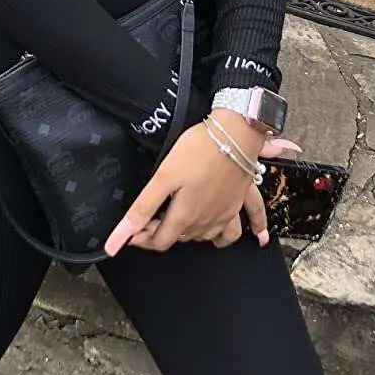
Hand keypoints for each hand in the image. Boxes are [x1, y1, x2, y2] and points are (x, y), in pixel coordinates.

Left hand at [104, 113, 300, 254]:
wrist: (234, 132)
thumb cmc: (197, 151)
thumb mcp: (161, 179)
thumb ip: (140, 210)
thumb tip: (116, 241)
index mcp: (185, 217)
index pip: (159, 242)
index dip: (142, 238)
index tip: (132, 228)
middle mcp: (207, 222)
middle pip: (181, 238)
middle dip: (163, 230)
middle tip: (151, 215)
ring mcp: (227, 213)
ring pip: (209, 236)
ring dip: (193, 233)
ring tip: (181, 222)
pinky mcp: (242, 201)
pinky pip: (251, 221)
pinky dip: (255, 231)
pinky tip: (257, 239)